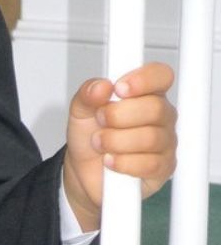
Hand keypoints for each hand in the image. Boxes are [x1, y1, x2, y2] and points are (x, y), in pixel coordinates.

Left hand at [63, 62, 176, 231]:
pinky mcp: (162, 168)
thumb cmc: (88, 135)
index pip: (161, 75)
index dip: (144, 79)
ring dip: (115, 141)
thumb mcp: (80, 110)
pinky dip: (122, 162)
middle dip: (118, 115)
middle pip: (156, 108)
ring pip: (151, 137)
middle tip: (100, 121)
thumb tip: (100, 86)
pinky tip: (110, 160)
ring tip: (99, 143)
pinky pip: (149, 164)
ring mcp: (165, 142)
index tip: (119, 88)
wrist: (82, 169)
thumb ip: (87, 94)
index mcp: (144, 94)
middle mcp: (161, 116)